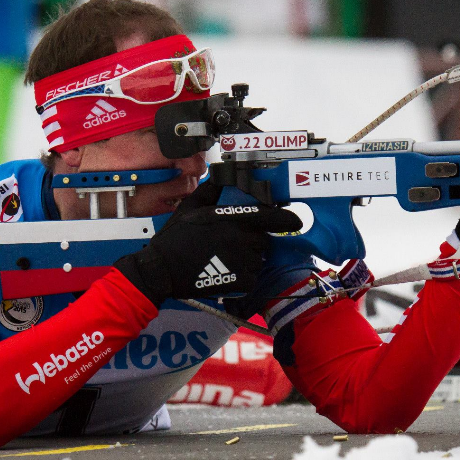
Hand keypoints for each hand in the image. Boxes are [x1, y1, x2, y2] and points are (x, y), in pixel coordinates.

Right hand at [114, 182, 302, 305]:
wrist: (162, 269)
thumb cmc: (174, 238)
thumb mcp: (190, 206)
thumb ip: (211, 190)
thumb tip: (222, 177)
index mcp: (231, 219)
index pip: (271, 217)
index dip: (287, 219)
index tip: (297, 220)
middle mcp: (241, 239)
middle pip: (263, 240)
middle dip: (252, 241)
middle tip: (230, 243)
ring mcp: (242, 262)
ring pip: (258, 259)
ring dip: (247, 259)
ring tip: (224, 259)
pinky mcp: (240, 281)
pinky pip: (252, 277)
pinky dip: (243, 276)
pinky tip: (225, 273)